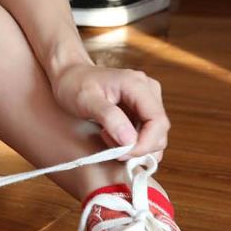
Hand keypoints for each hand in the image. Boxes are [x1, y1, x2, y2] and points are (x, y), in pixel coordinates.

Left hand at [48, 61, 169, 162]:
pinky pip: (147, 132)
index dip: (146, 144)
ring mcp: (148, 99)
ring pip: (155, 134)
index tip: (123, 154)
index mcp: (137, 85)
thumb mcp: (86, 101)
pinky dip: (133, 142)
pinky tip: (113, 136)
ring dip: (135, 146)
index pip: (158, 122)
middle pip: (160, 131)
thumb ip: (109, 118)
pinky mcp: (143, 108)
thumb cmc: (74, 85)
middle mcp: (148, 90)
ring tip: (108, 138)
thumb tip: (130, 140)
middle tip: (111, 148)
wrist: (70, 75)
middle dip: (139, 147)